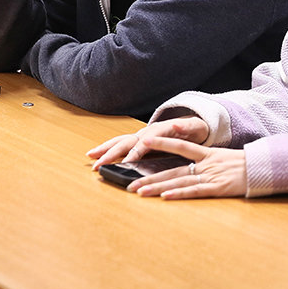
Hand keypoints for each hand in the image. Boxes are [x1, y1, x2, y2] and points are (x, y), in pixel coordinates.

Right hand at [87, 115, 210, 167]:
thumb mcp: (196, 127)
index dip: (136, 151)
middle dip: (113, 153)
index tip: (127, 161)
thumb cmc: (195, 129)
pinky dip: (107, 149)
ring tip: (90, 158)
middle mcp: (147, 132)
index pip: (146, 142)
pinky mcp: (138, 141)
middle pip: (127, 141)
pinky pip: (121, 144)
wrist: (192, 124)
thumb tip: (178, 124)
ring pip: (120, 141)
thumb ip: (188, 127)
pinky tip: (95, 157)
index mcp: (160, 130)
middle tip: (100, 164)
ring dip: (105, 150)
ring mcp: (141, 136)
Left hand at [124, 138, 246, 198]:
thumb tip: (193, 168)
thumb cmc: (248, 166)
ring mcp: (212, 176)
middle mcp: (207, 164)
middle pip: (173, 170)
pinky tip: (165, 197)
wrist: (267, 169)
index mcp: (209, 155)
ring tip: (140, 192)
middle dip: (149, 177)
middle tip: (129, 183)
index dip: (162, 143)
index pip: (181, 146)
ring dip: (158, 187)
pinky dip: (179, 194)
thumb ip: (209, 163)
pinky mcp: (219, 188)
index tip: (144, 142)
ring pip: (179, 182)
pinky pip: (195, 191)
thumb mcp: (226, 159)